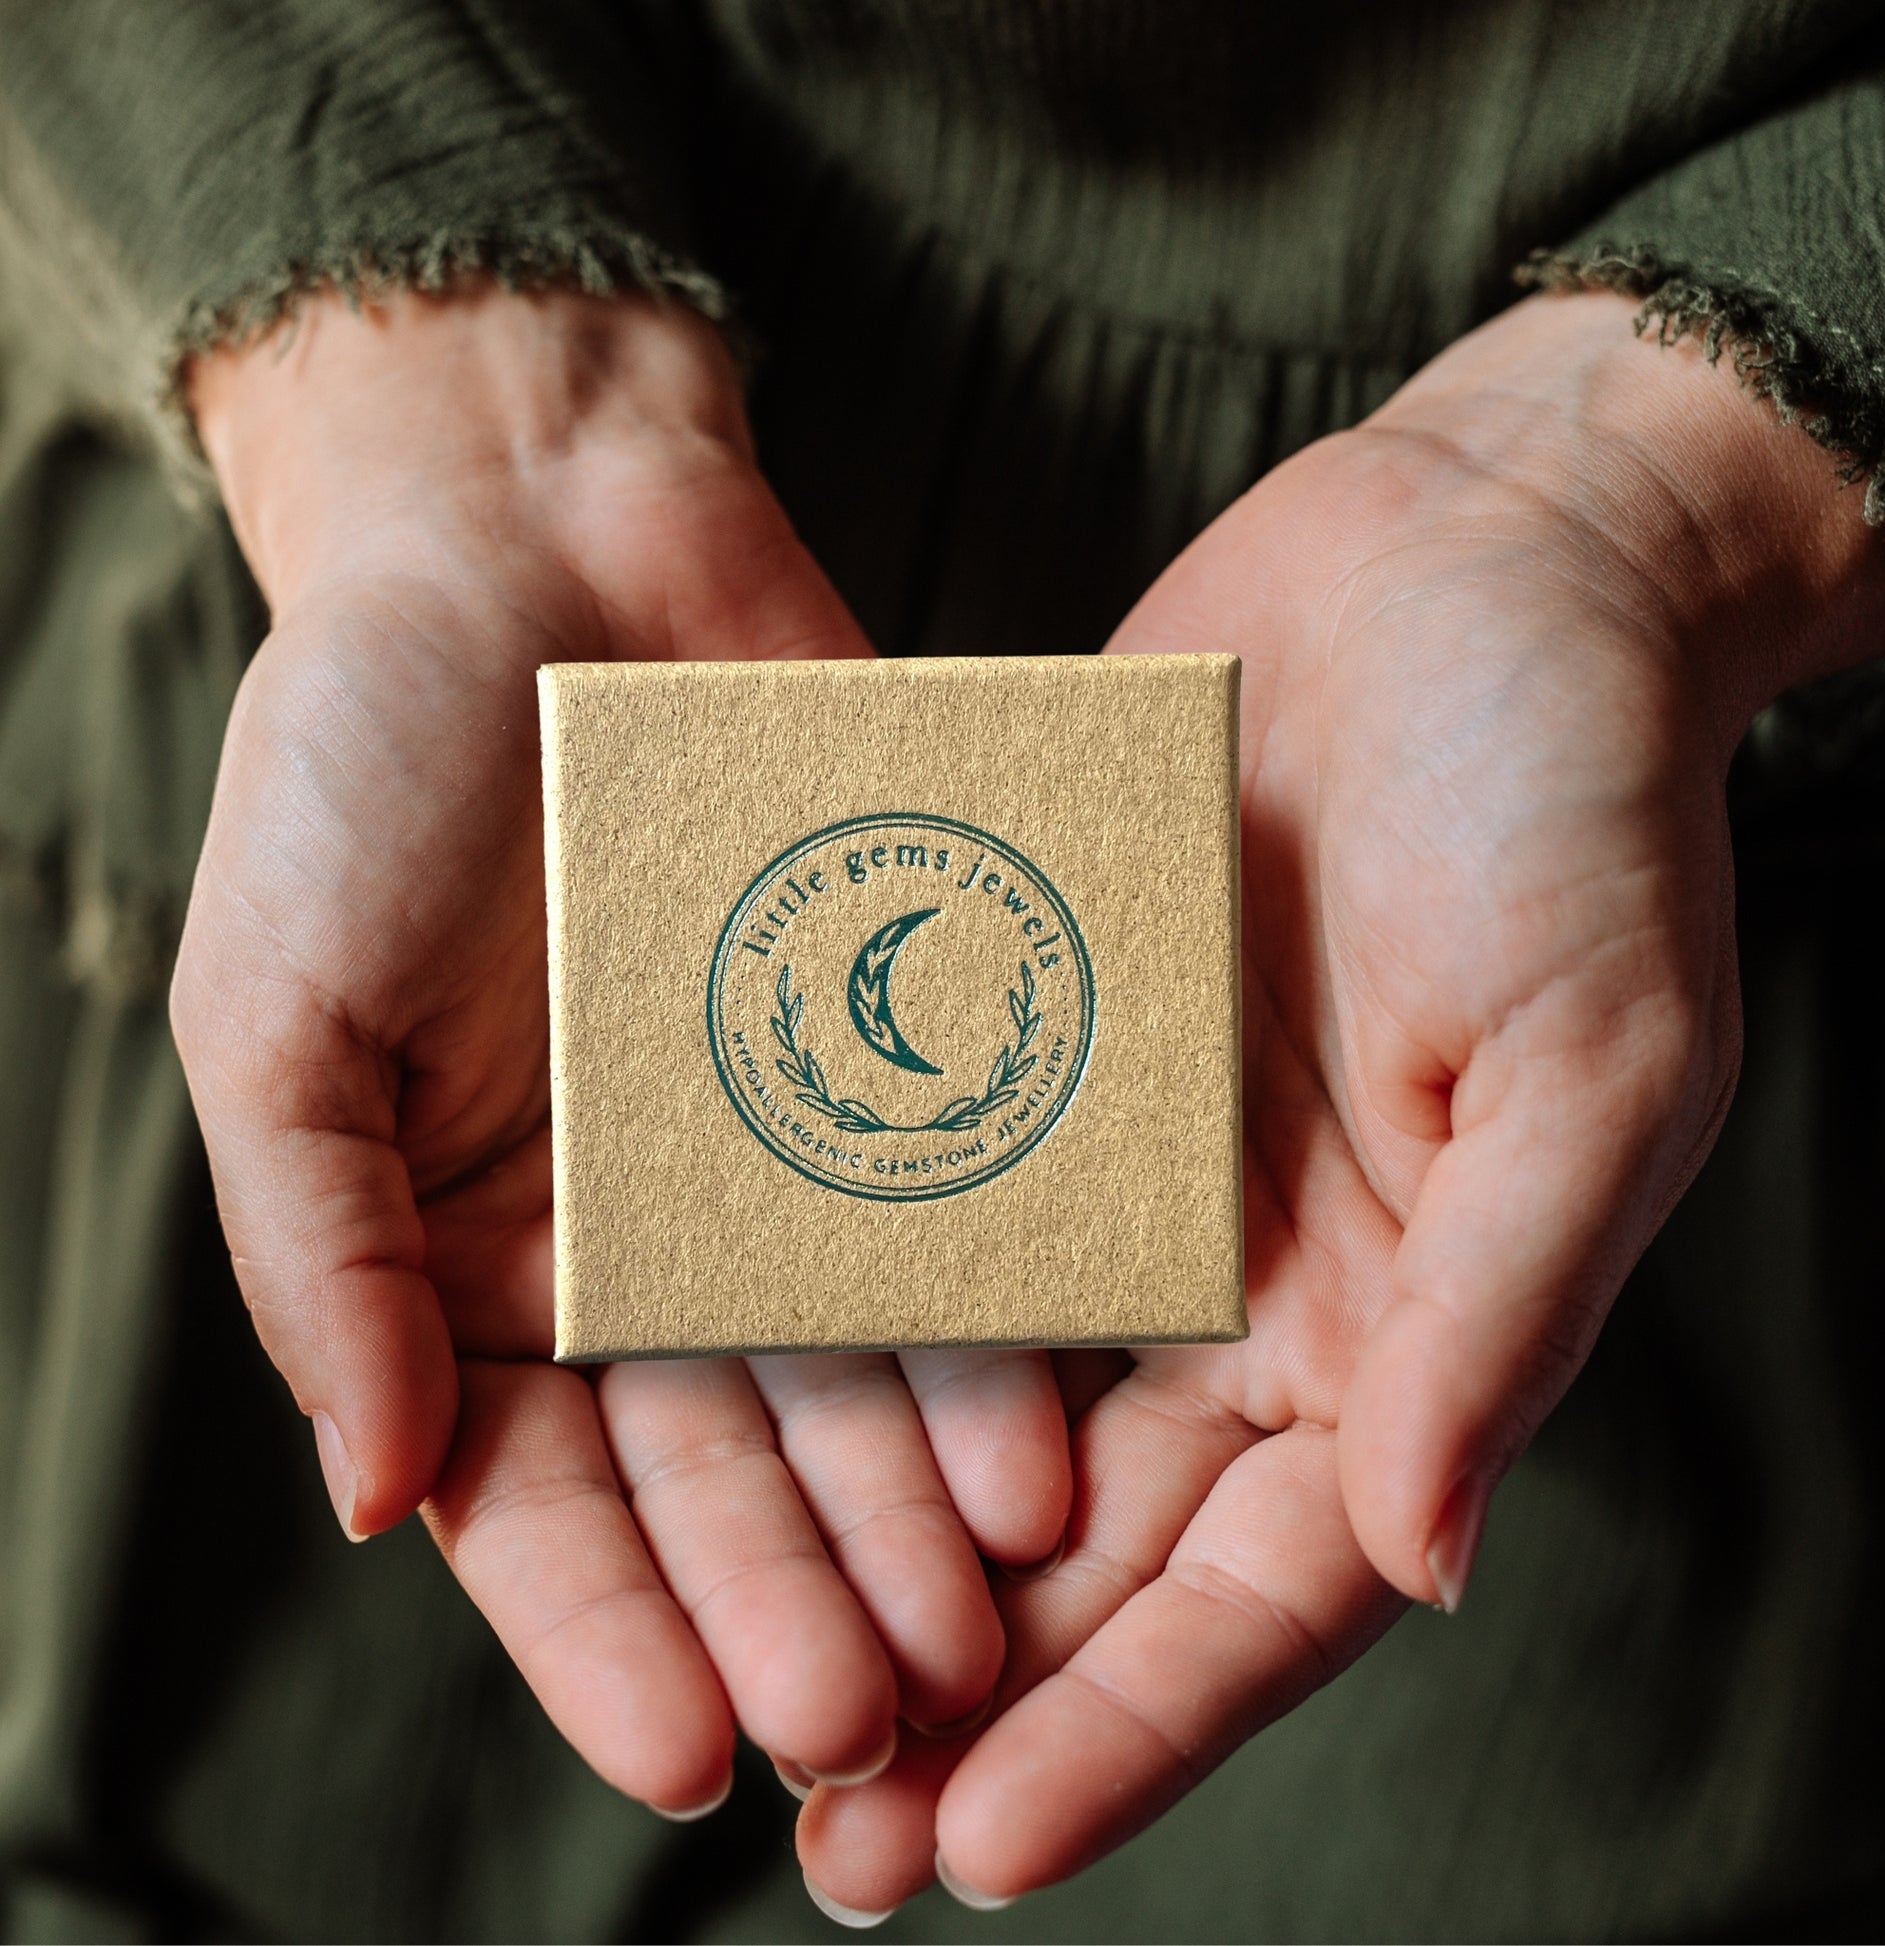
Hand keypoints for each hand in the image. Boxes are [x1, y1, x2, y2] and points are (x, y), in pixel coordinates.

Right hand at [171, 285, 1071, 1814]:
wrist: (542, 543)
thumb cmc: (364, 766)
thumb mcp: (278, 1012)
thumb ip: (323, 1251)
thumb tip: (376, 1497)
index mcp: (481, 1264)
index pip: (542, 1499)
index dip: (610, 1631)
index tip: (687, 1751)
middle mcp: (648, 1242)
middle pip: (727, 1463)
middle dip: (796, 1594)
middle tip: (878, 1720)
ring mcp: (786, 1155)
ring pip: (859, 1368)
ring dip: (913, 1503)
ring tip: (989, 1616)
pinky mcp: (901, 1052)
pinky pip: (960, 1203)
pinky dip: (996, 1320)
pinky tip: (1052, 1426)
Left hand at [794, 290, 1884, 1909]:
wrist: (1470, 568)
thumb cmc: (1576, 805)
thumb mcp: (1589, 1060)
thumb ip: (1502, 1311)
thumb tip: (1420, 1555)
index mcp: (1396, 1325)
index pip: (1259, 1583)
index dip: (1131, 1725)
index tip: (980, 1846)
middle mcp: (1250, 1283)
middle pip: (1097, 1546)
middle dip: (970, 1696)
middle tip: (821, 1837)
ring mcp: (1128, 1174)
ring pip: (983, 1411)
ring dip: (872, 1549)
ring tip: (739, 1675)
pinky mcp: (1037, 1051)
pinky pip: (924, 1203)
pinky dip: (838, 1314)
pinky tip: (716, 1403)